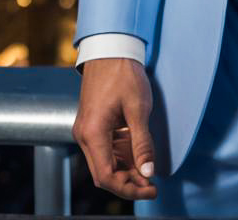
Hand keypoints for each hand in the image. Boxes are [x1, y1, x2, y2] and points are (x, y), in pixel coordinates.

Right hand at [72, 57, 158, 200]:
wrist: (110, 49)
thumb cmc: (124, 74)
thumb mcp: (138, 109)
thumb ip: (142, 143)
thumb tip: (148, 172)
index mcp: (93, 133)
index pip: (107, 176)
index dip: (129, 189)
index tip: (151, 189)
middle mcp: (85, 136)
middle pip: (104, 174)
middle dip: (128, 184)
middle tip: (152, 186)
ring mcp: (87, 131)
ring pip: (105, 163)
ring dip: (125, 171)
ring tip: (149, 174)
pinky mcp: (93, 125)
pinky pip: (106, 150)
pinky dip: (122, 158)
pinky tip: (139, 158)